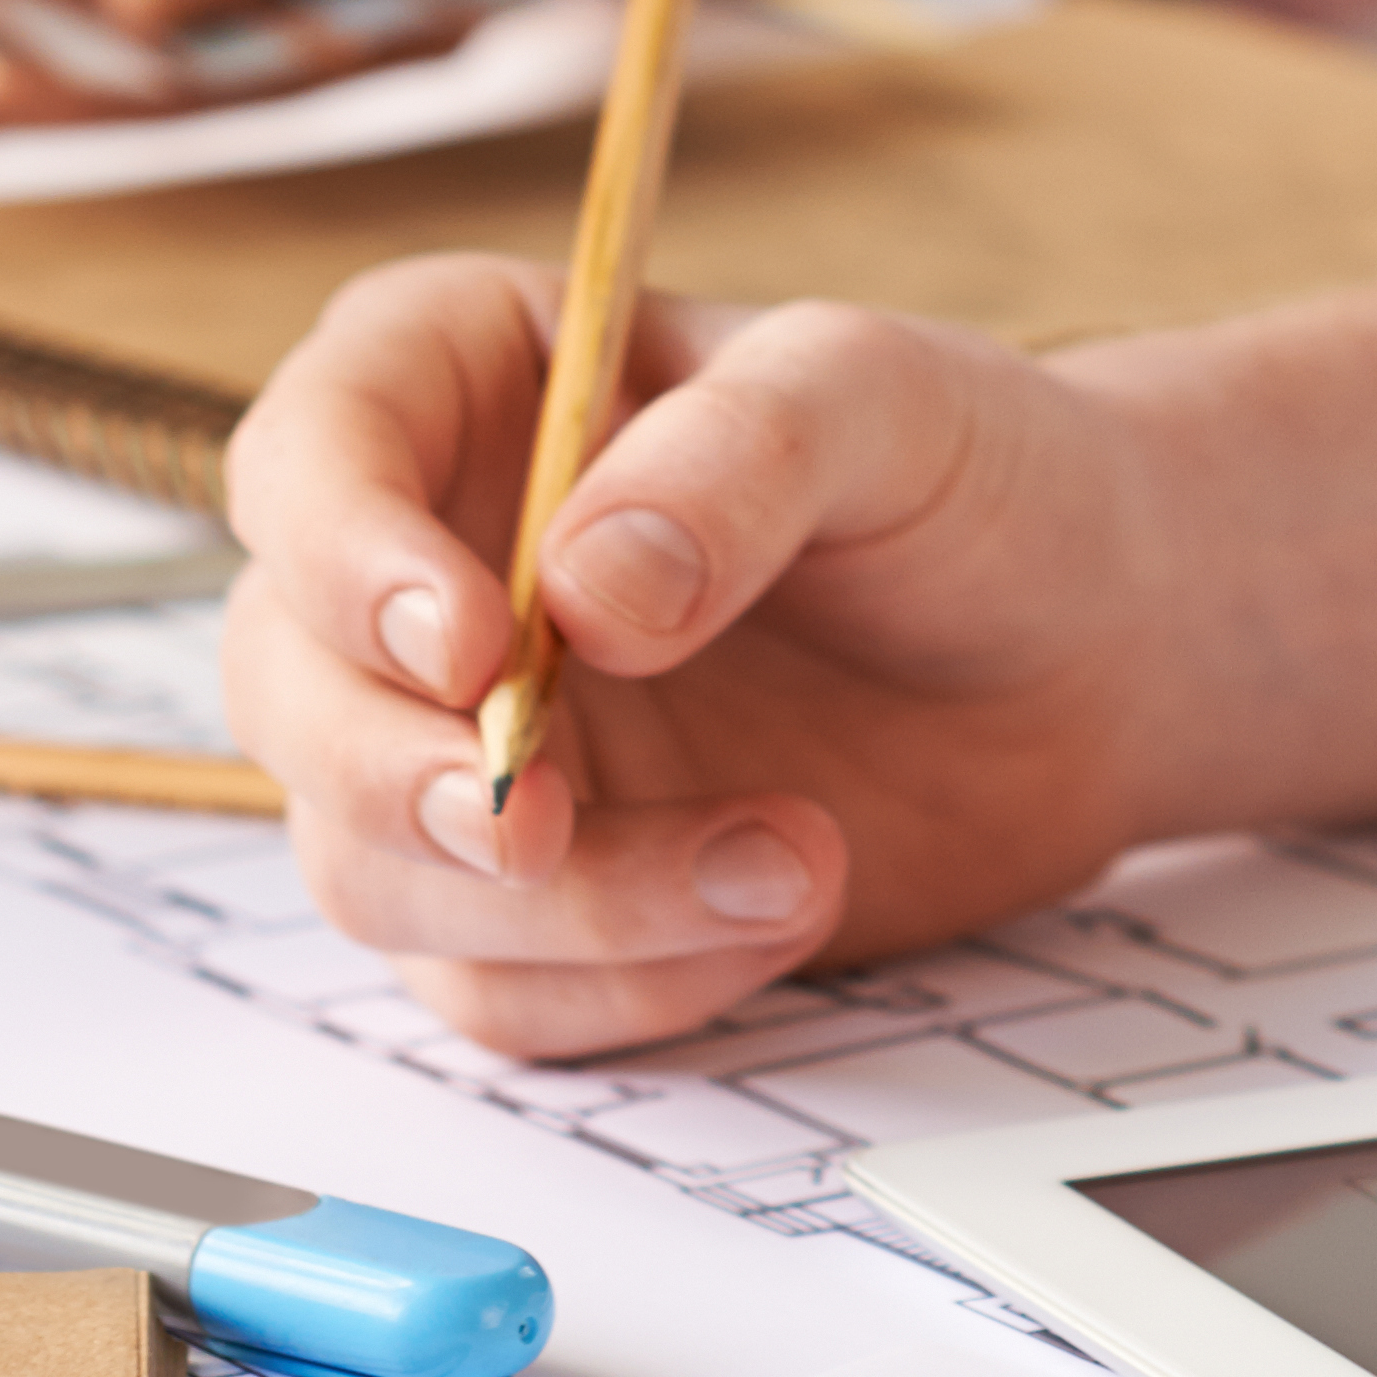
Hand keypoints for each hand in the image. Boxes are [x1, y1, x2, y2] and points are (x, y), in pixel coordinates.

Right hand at [220, 257, 1179, 1055]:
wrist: (1088, 649)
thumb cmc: (974, 477)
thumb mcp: (887, 401)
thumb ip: (742, 458)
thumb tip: (586, 588)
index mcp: (470, 386)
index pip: (309, 456)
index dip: (344, 555)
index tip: (472, 644)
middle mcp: (431, 568)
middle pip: (289, 687)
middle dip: (395, 776)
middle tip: (544, 820)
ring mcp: (469, 744)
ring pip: (374, 866)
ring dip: (564, 903)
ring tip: (792, 860)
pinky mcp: (538, 898)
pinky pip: (493, 990)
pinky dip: (622, 984)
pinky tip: (777, 912)